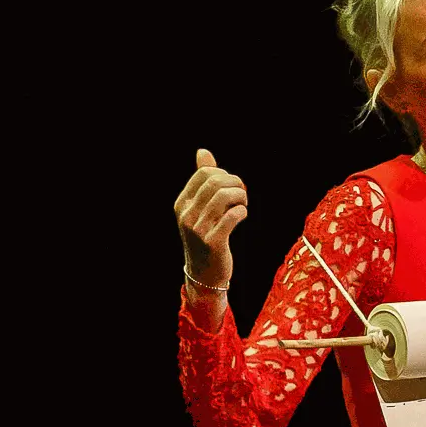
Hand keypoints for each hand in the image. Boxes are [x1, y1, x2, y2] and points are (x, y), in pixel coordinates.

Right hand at [175, 149, 247, 287]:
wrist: (204, 275)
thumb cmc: (206, 237)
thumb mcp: (200, 210)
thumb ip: (202, 181)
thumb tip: (203, 151)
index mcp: (182, 203)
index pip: (205, 174)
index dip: (224, 175)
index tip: (232, 187)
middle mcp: (186, 215)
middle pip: (215, 183)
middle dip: (235, 184)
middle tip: (242, 194)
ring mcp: (198, 229)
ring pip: (224, 197)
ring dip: (240, 196)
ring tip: (243, 204)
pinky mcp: (213, 242)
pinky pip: (232, 216)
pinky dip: (241, 212)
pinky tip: (241, 216)